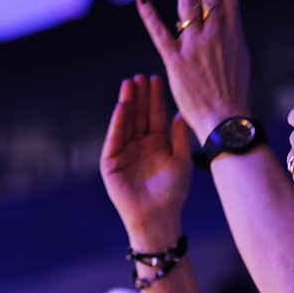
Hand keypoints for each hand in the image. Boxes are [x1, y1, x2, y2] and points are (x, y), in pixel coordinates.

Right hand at [100, 74, 191, 247]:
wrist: (159, 217)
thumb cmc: (173, 193)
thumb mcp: (181, 160)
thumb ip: (181, 137)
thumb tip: (182, 113)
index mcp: (157, 143)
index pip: (154, 115)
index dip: (155, 98)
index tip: (156, 78)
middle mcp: (139, 145)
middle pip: (139, 115)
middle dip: (140, 96)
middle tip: (141, 75)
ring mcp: (124, 153)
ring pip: (126, 123)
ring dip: (127, 104)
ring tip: (129, 84)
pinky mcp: (111, 163)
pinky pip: (114, 138)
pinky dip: (118, 122)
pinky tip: (122, 107)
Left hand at [136, 0, 252, 143]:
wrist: (226, 119)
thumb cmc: (234, 95)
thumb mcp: (239, 61)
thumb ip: (230, 39)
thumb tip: (226, 24)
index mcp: (233, 34)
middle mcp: (215, 34)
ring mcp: (195, 46)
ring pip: (188, 4)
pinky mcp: (176, 60)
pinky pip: (160, 33)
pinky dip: (149, 15)